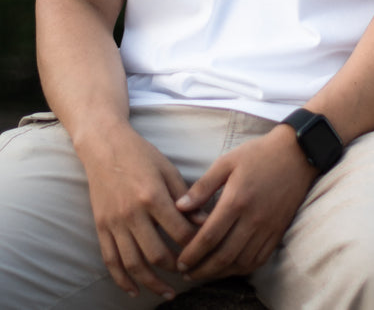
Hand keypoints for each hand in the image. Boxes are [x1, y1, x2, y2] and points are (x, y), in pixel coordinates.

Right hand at [78, 121, 204, 299]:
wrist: (104, 146)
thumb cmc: (141, 154)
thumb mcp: (168, 169)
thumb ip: (186, 197)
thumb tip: (205, 222)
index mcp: (152, 196)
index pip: (178, 232)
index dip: (194, 245)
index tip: (205, 251)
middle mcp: (132, 213)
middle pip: (156, 254)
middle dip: (175, 268)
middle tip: (190, 273)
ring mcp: (114, 222)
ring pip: (133, 264)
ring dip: (151, 283)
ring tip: (168, 292)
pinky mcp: (101, 227)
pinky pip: (110, 260)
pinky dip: (122, 280)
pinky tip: (134, 290)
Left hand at [175, 124, 317, 280]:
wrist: (296, 154)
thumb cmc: (258, 154)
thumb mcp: (227, 162)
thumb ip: (203, 186)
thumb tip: (179, 207)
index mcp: (236, 200)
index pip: (210, 237)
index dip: (192, 254)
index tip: (180, 262)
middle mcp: (253, 219)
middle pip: (224, 256)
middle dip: (202, 269)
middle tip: (187, 274)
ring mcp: (267, 227)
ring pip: (242, 262)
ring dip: (221, 273)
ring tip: (205, 272)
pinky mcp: (278, 231)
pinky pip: (260, 259)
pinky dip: (243, 268)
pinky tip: (231, 267)